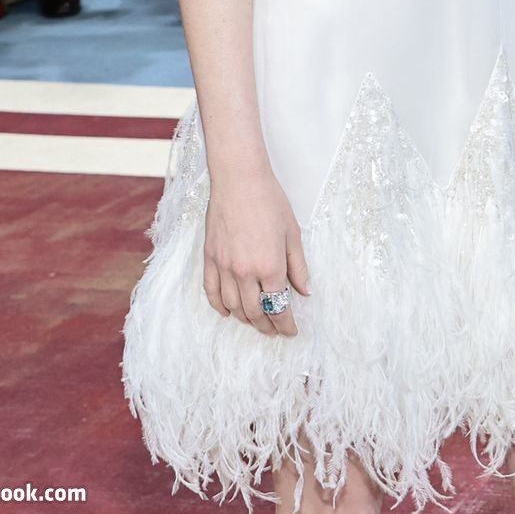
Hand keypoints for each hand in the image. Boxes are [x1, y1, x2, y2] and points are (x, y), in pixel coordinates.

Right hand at [203, 164, 310, 336]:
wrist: (239, 181)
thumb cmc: (270, 202)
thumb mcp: (293, 234)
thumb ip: (298, 266)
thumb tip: (305, 292)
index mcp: (270, 267)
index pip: (279, 307)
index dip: (286, 324)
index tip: (291, 332)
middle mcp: (245, 272)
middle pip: (255, 312)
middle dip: (267, 326)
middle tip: (276, 331)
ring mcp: (224, 267)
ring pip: (232, 307)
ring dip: (246, 319)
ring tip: (257, 323)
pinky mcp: (209, 259)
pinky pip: (211, 292)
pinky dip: (220, 307)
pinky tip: (228, 312)